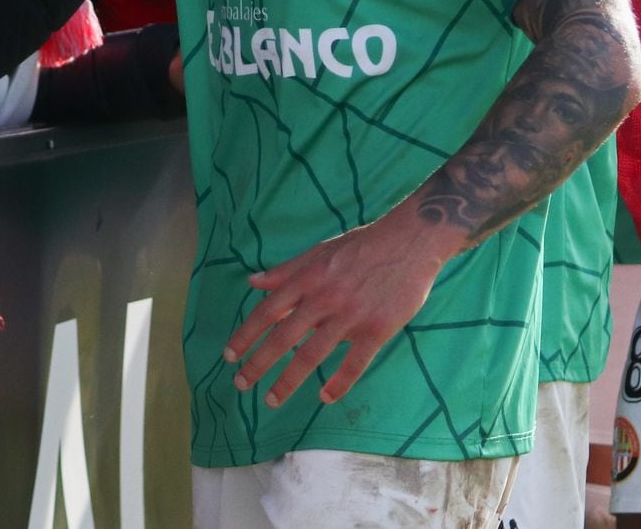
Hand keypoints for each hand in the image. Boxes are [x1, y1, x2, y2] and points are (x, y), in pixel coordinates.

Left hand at [222, 211, 456, 407]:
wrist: (411, 240)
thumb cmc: (364, 245)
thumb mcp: (321, 251)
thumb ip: (287, 270)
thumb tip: (253, 282)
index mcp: (309, 278)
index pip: (268, 310)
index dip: (246, 334)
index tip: (229, 355)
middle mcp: (325, 298)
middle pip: (284, 337)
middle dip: (258, 364)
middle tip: (241, 385)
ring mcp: (351, 316)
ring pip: (312, 355)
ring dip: (288, 380)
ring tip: (271, 399)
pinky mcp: (377, 329)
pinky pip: (355, 363)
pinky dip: (339, 383)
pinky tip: (325, 397)